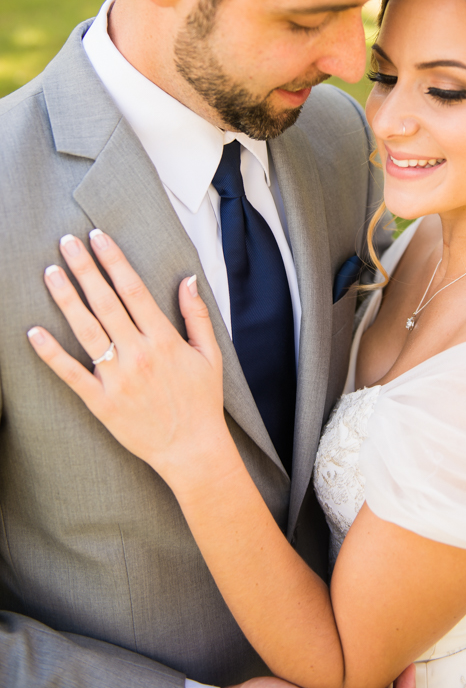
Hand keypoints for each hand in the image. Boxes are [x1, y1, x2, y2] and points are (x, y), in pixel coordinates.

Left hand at [27, 230, 225, 480]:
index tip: (98, 237)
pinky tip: (34, 332)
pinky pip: (71, 374)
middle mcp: (138, 354)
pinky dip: (51, 353)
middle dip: (84, 268)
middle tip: (66, 242)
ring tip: (50, 272)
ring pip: (86, 331)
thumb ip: (197, 315)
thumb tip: (187, 279)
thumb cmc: (202, 401)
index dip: (114, 261)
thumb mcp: (210, 354)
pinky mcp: (101, 402)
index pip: (134, 289)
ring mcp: (117, 379)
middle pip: (105, 302)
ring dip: (66, 298)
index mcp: (164, 340)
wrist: (192, 449)